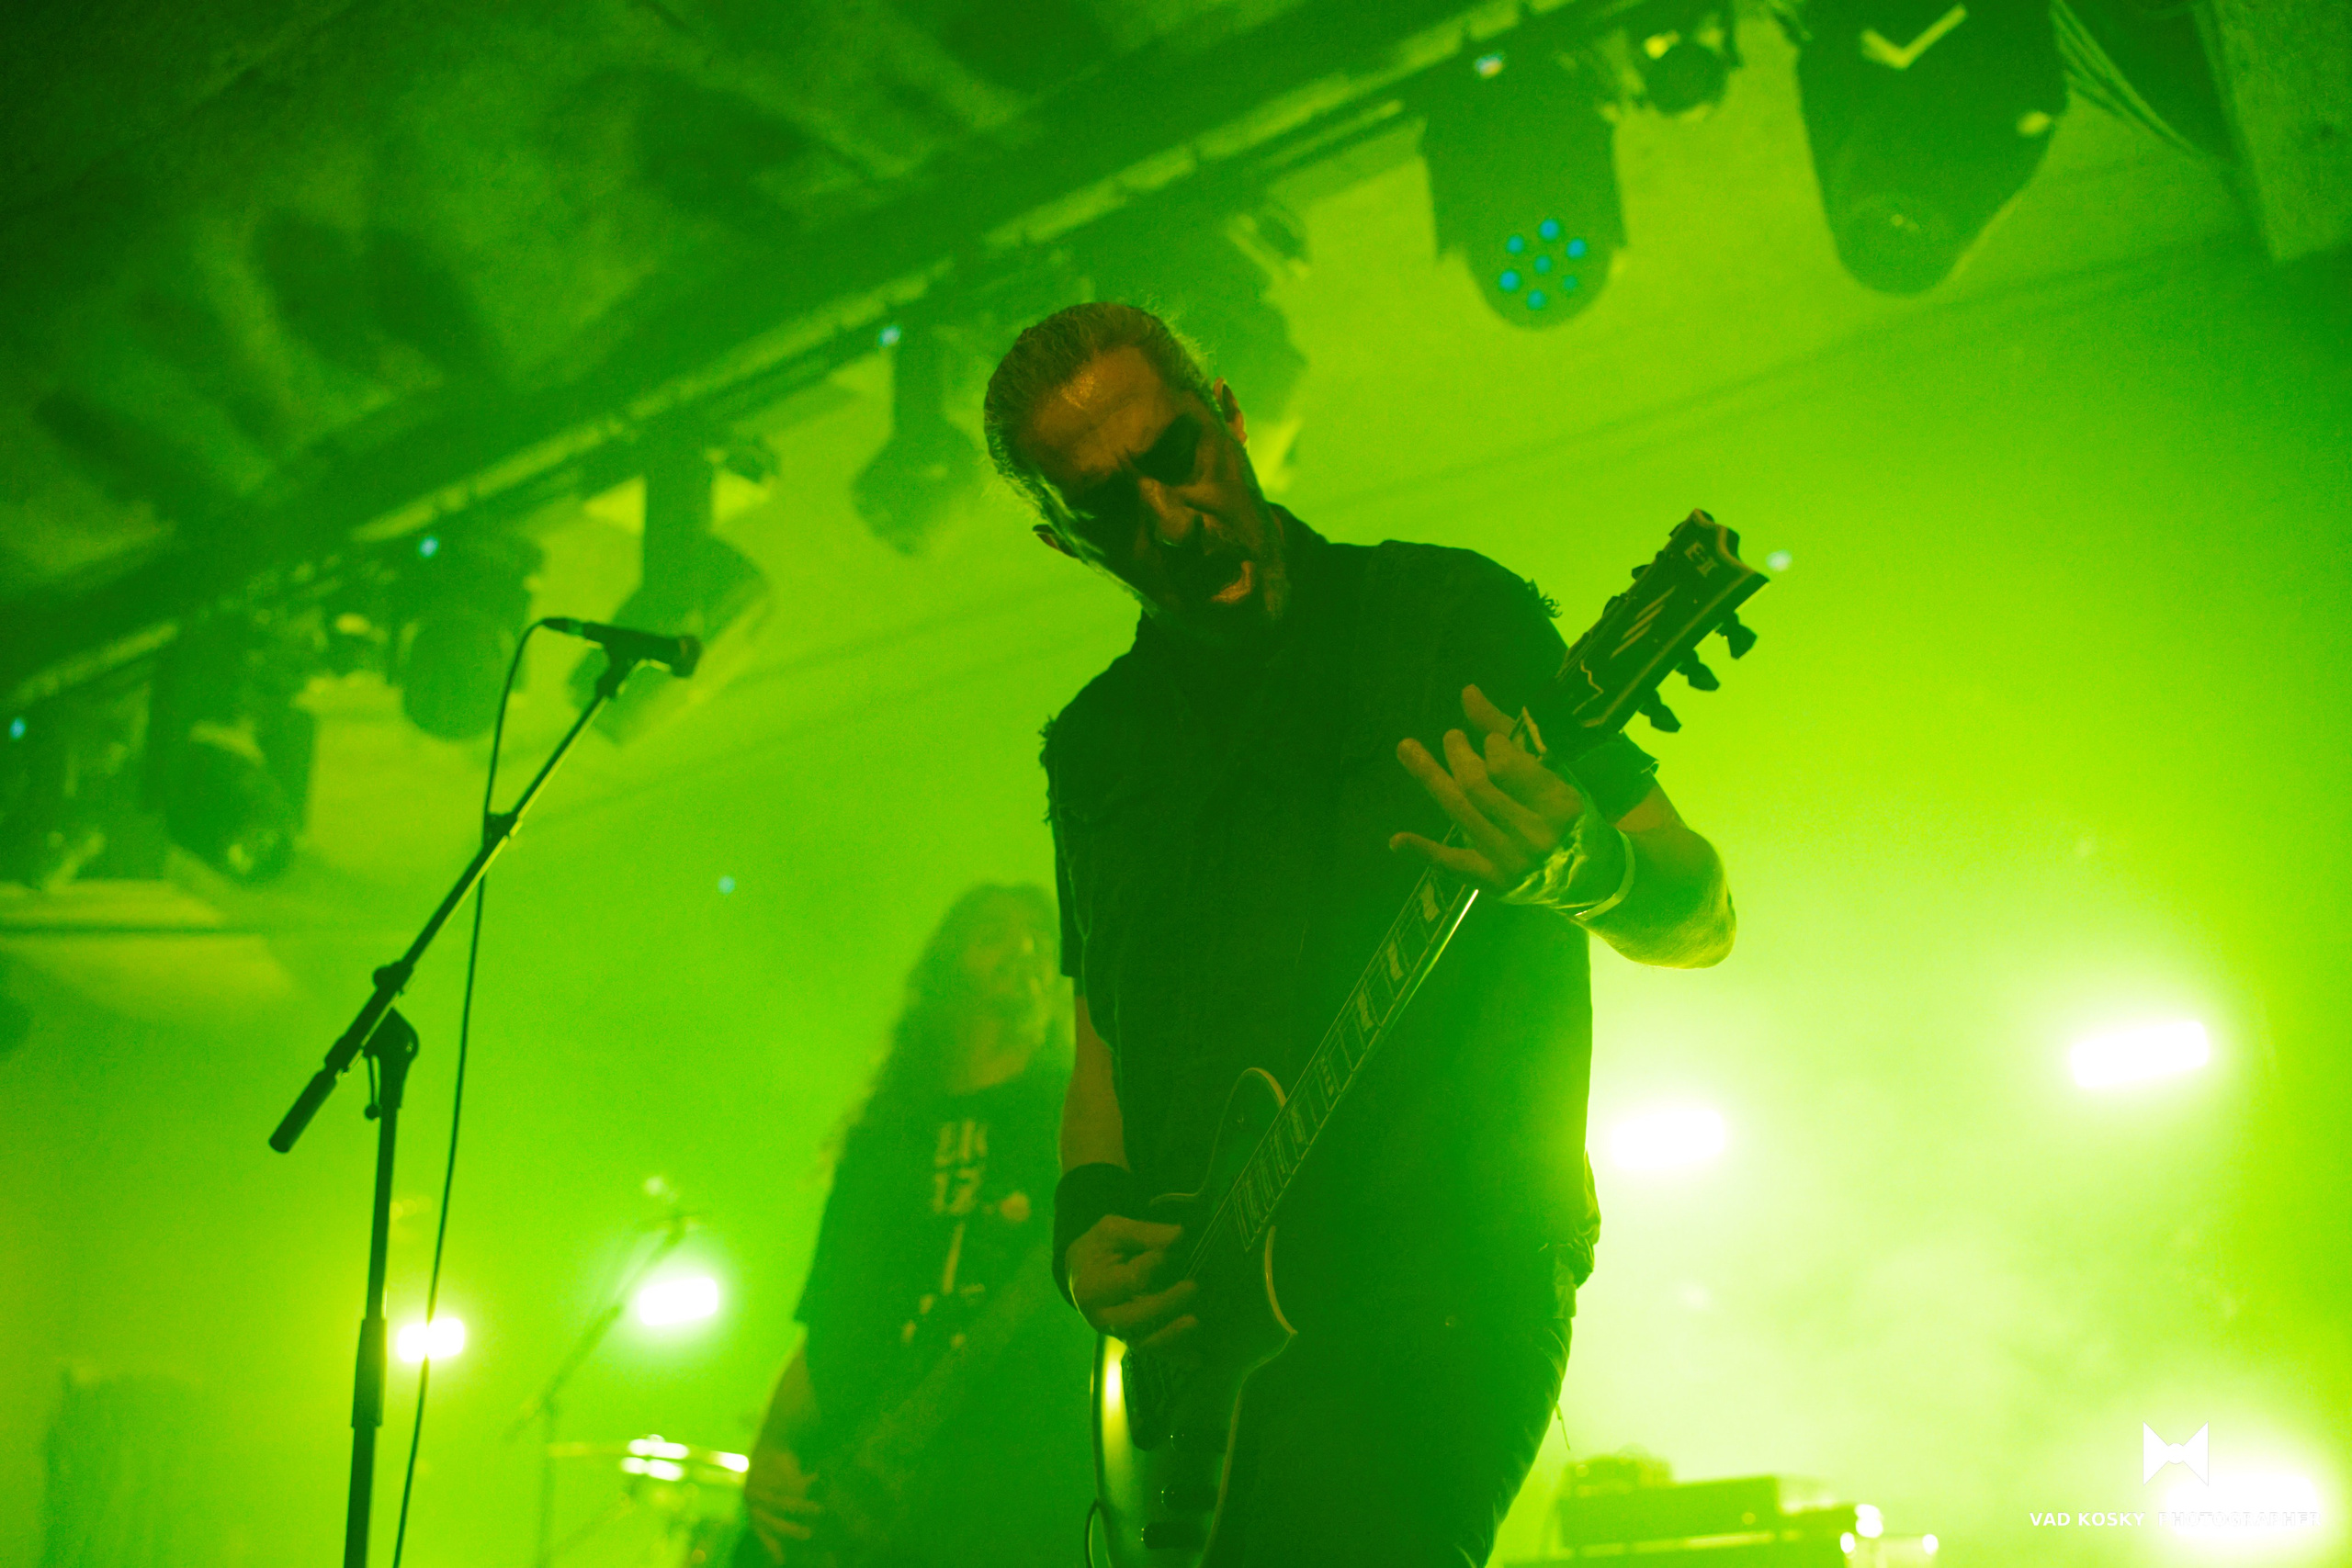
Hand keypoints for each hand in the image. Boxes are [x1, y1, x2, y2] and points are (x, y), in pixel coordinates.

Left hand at [743, 1441, 821, 1559]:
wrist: (770, 1448)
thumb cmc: (775, 1483)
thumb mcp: (776, 1505)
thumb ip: (779, 1525)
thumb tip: (779, 1560)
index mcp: (753, 1509)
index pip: (761, 1531)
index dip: (769, 1545)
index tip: (782, 1560)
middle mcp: (751, 1498)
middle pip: (771, 1519)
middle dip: (790, 1529)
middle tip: (809, 1535)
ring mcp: (757, 1483)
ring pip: (781, 1501)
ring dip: (801, 1507)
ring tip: (819, 1510)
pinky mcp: (766, 1467)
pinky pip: (785, 1480)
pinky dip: (801, 1483)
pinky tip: (816, 1478)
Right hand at [1067, 1213, 1198, 1352]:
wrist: (1083, 1273)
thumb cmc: (1100, 1249)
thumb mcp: (1113, 1230)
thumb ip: (1143, 1234)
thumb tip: (1177, 1236)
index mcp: (1091, 1288)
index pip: (1127, 1281)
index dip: (1152, 1266)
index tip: (1167, 1253)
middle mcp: (1101, 1318)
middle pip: (1134, 1318)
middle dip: (1165, 1304)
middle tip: (1193, 1286)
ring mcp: (1118, 1334)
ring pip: (1145, 1342)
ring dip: (1172, 1335)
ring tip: (1196, 1323)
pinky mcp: (1134, 1342)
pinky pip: (1156, 1353)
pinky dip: (1176, 1355)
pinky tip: (1197, 1357)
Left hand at [1390, 685, 1586, 890]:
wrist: (1589, 876)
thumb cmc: (1566, 812)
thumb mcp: (1551, 770)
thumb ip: (1508, 733)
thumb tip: (1467, 692)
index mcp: (1560, 804)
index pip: (1505, 765)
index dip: (1490, 745)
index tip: (1490, 740)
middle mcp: (1537, 836)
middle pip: (1476, 786)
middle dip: (1457, 754)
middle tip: (1451, 738)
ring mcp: (1513, 863)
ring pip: (1460, 812)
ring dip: (1430, 776)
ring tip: (1409, 749)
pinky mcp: (1493, 883)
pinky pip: (1452, 864)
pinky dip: (1422, 851)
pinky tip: (1397, 840)